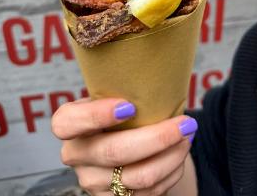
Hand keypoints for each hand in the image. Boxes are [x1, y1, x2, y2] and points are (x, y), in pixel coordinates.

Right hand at [52, 98, 196, 195]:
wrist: (130, 145)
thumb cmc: (127, 113)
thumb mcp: (118, 97)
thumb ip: (128, 90)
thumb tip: (165, 73)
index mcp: (70, 124)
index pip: (68, 122)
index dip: (96, 116)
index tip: (130, 107)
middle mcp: (76, 154)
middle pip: (114, 152)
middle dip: (158, 137)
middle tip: (187, 123)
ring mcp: (93, 181)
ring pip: (140, 175)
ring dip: (173, 155)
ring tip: (188, 136)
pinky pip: (150, 191)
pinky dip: (172, 170)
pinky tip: (179, 154)